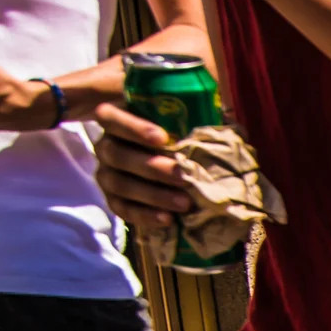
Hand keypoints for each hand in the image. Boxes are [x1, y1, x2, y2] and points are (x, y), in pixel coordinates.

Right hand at [94, 102, 192, 229]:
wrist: (160, 157)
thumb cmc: (171, 129)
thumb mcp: (177, 114)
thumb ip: (192, 111)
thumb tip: (224, 116)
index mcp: (114, 119)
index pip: (112, 118)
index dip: (135, 128)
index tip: (164, 138)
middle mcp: (105, 146)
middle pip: (119, 156)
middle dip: (153, 168)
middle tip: (184, 177)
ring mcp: (106, 174)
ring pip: (121, 186)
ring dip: (154, 195)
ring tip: (184, 203)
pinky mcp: (112, 198)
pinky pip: (123, 209)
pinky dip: (145, 216)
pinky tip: (168, 219)